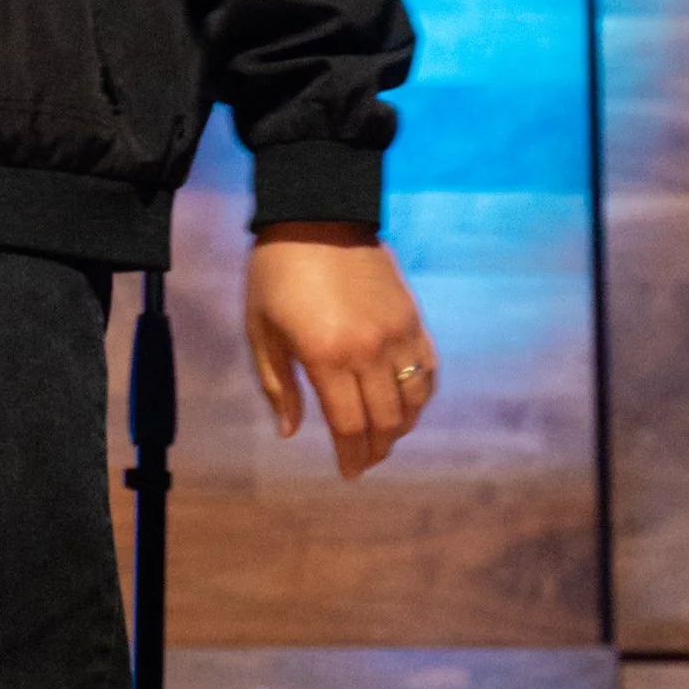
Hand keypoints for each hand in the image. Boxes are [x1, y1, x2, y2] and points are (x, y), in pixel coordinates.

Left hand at [245, 221, 437, 481]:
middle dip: (376, 450)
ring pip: (413, 400)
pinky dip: (421, 395)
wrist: (316, 215)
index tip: (348, 473)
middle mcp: (368, 350)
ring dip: (401, 428)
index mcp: (326, 356)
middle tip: (365, 462)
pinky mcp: (412, 317)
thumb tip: (290, 431)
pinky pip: (427, 369)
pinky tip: (408, 406)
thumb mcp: (261, 330)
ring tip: (384, 439)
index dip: (351, 456)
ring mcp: (396, 333)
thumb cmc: (276, 273)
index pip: (349, 425)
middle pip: (385, 421)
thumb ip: (277, 385)